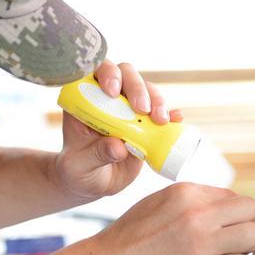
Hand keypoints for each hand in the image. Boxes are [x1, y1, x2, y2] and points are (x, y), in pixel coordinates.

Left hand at [52, 60, 183, 199]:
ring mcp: (129, 108)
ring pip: (146, 90)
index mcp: (85, 99)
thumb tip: (119, 147)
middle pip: (126, 75)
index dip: (106, 74)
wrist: (94, 183)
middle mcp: (108, 97)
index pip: (95, 72)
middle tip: (142, 109)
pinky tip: (176, 119)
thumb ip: (96, 154)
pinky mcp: (146, 122)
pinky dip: (170, 114)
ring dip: (156, 100)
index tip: (113, 92)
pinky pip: (161, 112)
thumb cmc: (79, 169)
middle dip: (137, 87)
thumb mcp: (80, 165)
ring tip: (160, 120)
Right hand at [90, 183, 254, 254]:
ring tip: (222, 252)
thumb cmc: (136, 233)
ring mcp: (202, 244)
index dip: (232, 212)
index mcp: (187, 192)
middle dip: (245, 224)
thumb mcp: (162, 200)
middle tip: (230, 238)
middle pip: (251, 212)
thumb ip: (197, 198)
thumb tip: (233, 204)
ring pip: (253, 238)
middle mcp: (198, 214)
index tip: (221, 225)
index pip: (234, 196)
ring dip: (243, 247)